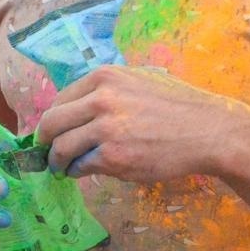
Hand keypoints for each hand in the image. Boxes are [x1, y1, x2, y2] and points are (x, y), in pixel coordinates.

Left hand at [35, 66, 249, 183]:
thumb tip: (77, 107)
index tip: (50, 132)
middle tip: (45, 152)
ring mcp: (106, 130)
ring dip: (57, 161)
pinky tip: (81, 173)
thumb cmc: (176, 106)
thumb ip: (107, 90)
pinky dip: (76, 172)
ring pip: (61, 148)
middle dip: (44, 140)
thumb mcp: (138, 81)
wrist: (206, 130)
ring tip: (61, 167)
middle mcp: (101, 99)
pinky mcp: (113, 158)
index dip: (51, 119)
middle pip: (51, 122)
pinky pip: (81, 167)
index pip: (60, 99)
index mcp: (104, 77)